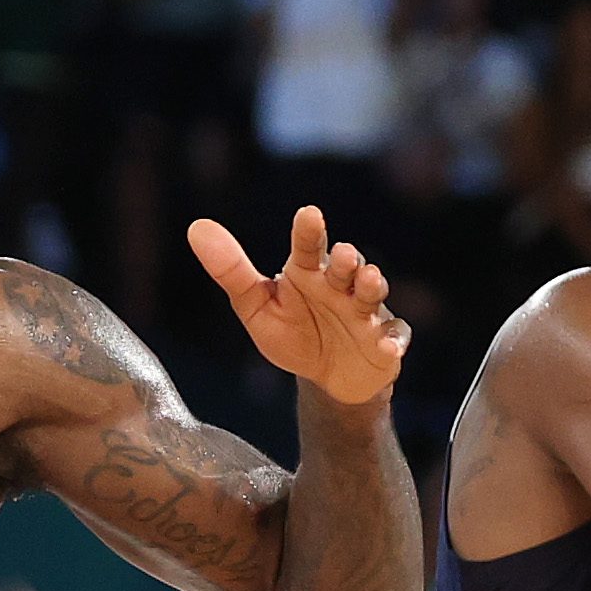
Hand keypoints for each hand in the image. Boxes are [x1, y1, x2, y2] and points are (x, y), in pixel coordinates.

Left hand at [190, 208, 408, 405]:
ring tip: (369, 281)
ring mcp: (366, 312)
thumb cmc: (293, 332)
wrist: (327, 376)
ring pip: (372, 294)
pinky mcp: (384, 341)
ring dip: (371, 287)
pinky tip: (388, 348)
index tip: (308, 214)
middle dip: (346, 261)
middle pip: (346, 267)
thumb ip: (231, 271)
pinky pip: (394, 338)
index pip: (308, 248)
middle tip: (341, 254)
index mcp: (308, 274)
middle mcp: (340, 286)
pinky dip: (393, 341)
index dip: (309, 232)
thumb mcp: (255, 306)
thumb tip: (196, 227)